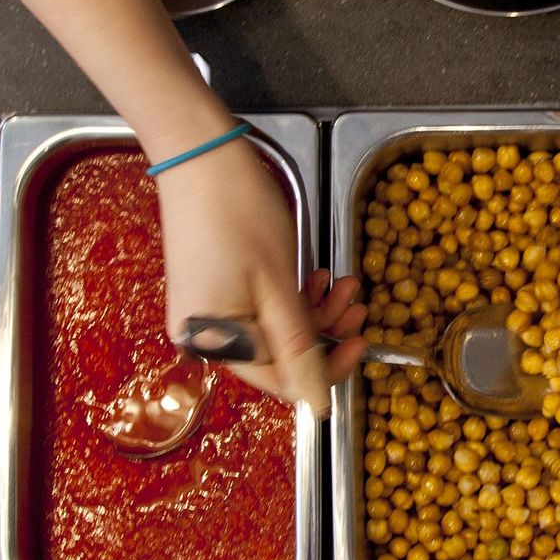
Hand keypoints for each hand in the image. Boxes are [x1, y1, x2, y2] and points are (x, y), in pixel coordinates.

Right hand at [155, 141, 366, 413]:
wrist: (200, 156)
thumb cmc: (237, 213)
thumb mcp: (280, 286)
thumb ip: (298, 348)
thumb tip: (317, 403)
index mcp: (216, 343)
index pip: (280, 381)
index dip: (326, 369)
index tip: (359, 345)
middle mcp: (203, 336)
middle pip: (278, 355)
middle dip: (324, 330)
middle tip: (356, 305)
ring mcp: (205, 311)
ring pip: (273, 329)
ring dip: (312, 310)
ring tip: (342, 282)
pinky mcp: (209, 289)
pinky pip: (256, 308)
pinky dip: (288, 296)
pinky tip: (314, 275)